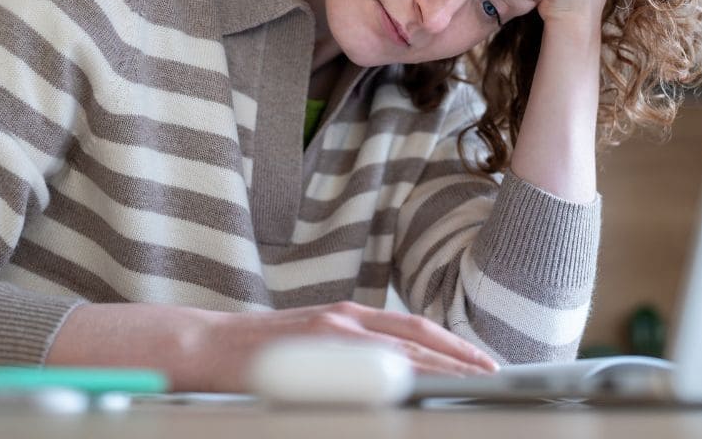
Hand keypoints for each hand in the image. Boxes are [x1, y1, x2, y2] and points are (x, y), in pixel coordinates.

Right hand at [198, 301, 498, 390]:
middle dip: (459, 354)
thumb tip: (389, 374)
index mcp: (348, 315)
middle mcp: (346, 316)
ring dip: (442, 365)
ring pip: (401, 348)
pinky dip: (401, 372)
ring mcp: (332, 330)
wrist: (208, 346)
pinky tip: (423, 385)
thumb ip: (347, 352)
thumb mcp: (312, 343)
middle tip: (493, 372)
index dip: (450, 343)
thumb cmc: (258, 353)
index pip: (412, 327)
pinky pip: (368, 362)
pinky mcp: (316, 345)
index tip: (479, 360)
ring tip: (473, 381)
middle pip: (417, 333)